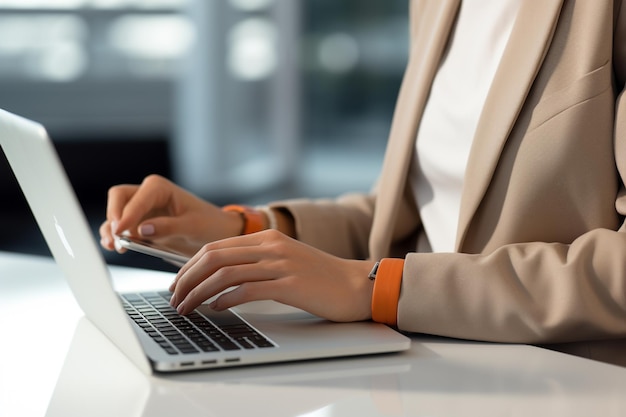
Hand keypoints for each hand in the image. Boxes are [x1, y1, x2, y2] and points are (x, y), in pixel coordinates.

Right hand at [99, 174, 242, 257]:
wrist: (217, 233)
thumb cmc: (209, 224)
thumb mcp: (193, 226)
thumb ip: (169, 227)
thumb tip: (142, 229)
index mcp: (160, 188)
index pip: (135, 197)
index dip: (126, 214)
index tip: (121, 232)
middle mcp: (147, 195)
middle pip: (118, 198)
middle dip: (114, 217)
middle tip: (116, 238)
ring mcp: (142, 210)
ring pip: (116, 214)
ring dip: (111, 229)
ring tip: (114, 246)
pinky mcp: (140, 225)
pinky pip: (121, 228)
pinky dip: (115, 237)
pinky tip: (116, 247)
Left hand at [169, 229, 375, 322]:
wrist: (355, 285)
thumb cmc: (320, 277)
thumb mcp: (285, 259)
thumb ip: (256, 262)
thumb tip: (220, 279)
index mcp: (267, 237)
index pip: (215, 247)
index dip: (189, 266)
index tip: (177, 283)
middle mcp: (271, 246)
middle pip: (214, 257)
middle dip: (187, 279)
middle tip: (175, 297)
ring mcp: (281, 264)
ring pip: (225, 274)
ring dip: (199, 292)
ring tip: (187, 308)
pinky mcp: (290, 284)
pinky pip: (247, 290)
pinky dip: (225, 300)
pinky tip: (216, 309)